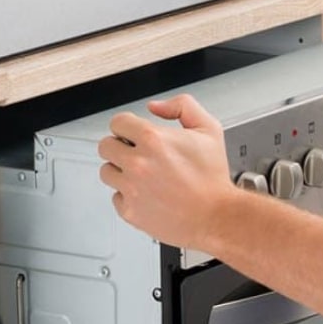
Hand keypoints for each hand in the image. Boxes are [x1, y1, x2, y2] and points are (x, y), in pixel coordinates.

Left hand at [98, 94, 235, 249]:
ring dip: (120, 171)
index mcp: (153, 139)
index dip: (127, 127)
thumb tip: (156, 107)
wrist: (216, 216)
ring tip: (143, 176)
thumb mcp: (209, 130)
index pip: (118, 123)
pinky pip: (116, 197)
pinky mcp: (130, 210)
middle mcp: (138, 162)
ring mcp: (131, 188)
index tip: (134, 134)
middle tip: (137, 155)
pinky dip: (128, 196)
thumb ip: (183, 106)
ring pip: (106, 172)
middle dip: (120, 147)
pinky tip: (147, 195)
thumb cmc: (213, 179)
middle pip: (105, 146)